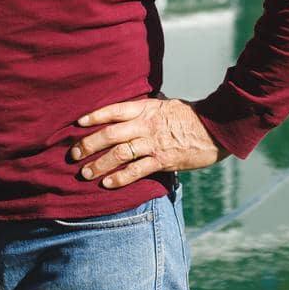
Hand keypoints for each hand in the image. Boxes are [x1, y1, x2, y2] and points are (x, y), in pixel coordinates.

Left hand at [69, 97, 225, 188]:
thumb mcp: (165, 106)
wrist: (215, 128)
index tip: (78, 123)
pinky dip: (120, 178)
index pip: (114, 110)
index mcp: (146, 109)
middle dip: (89, 144)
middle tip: (73, 154)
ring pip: (120, 154)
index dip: (94, 116)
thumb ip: (146, 110)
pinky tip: (107, 183)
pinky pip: (137, 171)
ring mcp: (154, 143)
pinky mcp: (163, 161)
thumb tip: (130, 110)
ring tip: (85, 173)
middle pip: (111, 134)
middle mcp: (146, 125)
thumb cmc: (190, 117)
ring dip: (100, 164)